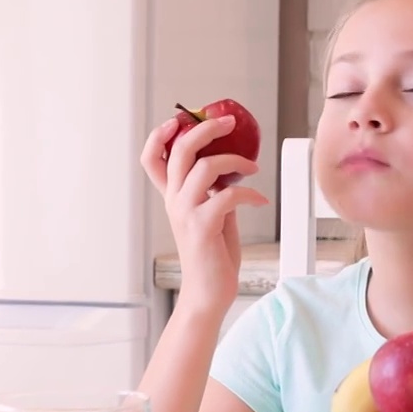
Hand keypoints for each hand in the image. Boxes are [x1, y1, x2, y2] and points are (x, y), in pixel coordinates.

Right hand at [141, 114, 268, 313]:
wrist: (209, 292)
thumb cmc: (212, 254)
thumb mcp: (210, 214)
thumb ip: (212, 191)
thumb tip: (230, 169)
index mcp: (173, 197)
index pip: (152, 159)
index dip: (160, 135)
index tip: (179, 118)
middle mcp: (174, 201)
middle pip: (180, 150)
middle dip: (206, 129)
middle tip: (230, 123)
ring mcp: (186, 213)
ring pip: (204, 167)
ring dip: (235, 161)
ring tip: (253, 168)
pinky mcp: (203, 227)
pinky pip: (227, 195)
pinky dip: (249, 193)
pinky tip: (260, 200)